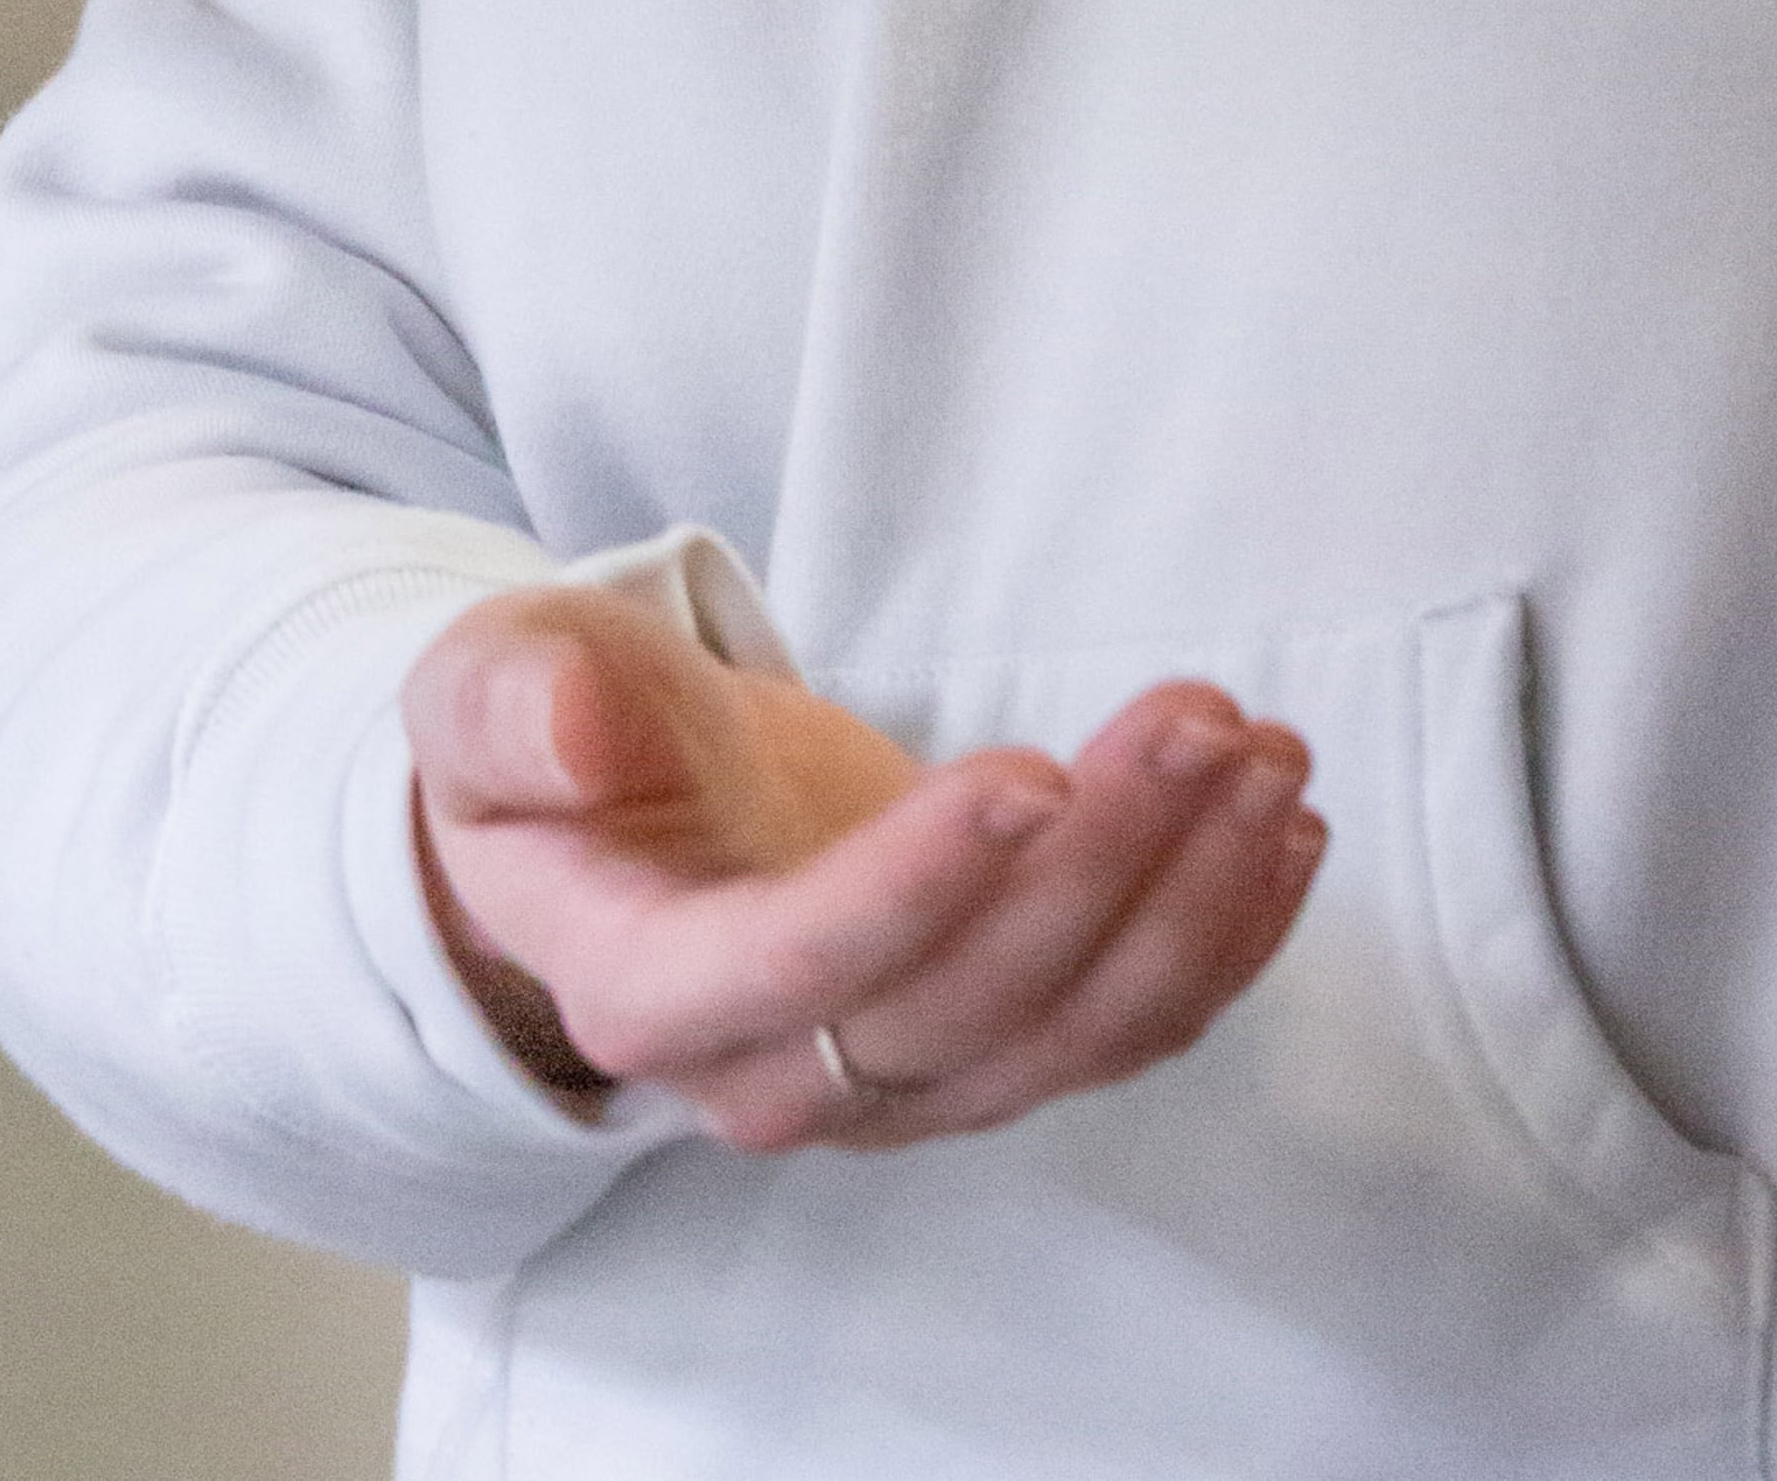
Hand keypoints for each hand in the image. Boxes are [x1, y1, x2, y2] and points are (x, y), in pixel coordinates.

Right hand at [404, 583, 1322, 1153]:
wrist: (615, 828)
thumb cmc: (557, 755)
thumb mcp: (494, 692)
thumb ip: (522, 707)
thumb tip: (577, 732)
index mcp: (650, 991)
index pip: (798, 972)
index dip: (919, 888)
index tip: (1032, 774)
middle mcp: (781, 1077)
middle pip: (968, 1005)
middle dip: (1105, 862)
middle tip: (1201, 718)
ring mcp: (898, 1084)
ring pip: (1066, 1034)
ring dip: (1189, 903)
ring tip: (1265, 757)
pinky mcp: (987, 1051)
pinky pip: (1120, 1033)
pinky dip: (1218, 945)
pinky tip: (1282, 835)